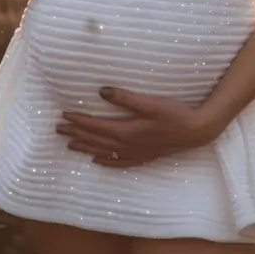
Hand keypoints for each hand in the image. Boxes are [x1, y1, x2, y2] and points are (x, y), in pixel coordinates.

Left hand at [55, 86, 217, 166]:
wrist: (196, 132)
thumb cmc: (174, 113)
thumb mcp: (149, 102)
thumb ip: (125, 97)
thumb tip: (101, 91)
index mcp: (126, 130)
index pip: (95, 126)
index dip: (79, 121)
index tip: (64, 116)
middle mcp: (126, 145)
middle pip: (95, 140)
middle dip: (76, 134)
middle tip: (58, 130)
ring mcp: (135, 153)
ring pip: (103, 152)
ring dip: (85, 147)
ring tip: (70, 145)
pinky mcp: (143, 156)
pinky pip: (118, 162)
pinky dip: (105, 161)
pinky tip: (97, 161)